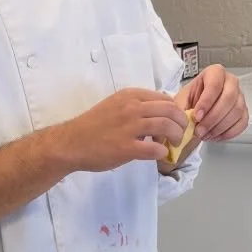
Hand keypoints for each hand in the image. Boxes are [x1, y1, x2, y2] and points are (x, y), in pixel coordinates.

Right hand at [55, 89, 190, 171]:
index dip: (175, 110)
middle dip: (181, 122)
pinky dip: (163, 152)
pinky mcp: (126, 148)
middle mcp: (132, 108)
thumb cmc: (92, 126)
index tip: (174, 121)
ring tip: (174, 144)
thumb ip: (135, 107)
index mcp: (130, 96)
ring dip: (176, 136)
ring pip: (166, 126)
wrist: (70, 143)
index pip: (164, 98)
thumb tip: (156, 115)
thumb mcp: (114, 106)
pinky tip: (160, 155)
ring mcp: (129, 127)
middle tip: (180, 134)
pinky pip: (154, 149)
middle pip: (170, 110)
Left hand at [181, 63, 247, 141]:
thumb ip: (180, 108)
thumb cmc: (191, 100)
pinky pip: (242, 122)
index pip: (215, 84)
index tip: (196, 116)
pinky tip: (215, 136)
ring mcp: (239, 96)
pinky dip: (228, 133)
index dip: (206, 102)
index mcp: (215, 73)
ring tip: (205, 135)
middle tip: (200, 130)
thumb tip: (182, 119)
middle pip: (229, 98)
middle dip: (213, 118)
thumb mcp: (181, 100)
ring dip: (219, 127)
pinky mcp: (244, 111)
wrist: (197, 109)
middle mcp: (230, 82)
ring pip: (236, 111)